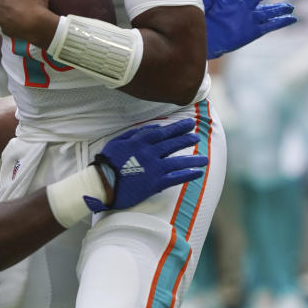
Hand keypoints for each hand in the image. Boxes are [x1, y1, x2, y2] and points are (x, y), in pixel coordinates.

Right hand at [91, 119, 206, 209]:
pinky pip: (175, 178)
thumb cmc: (107, 162)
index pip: (163, 132)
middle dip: (186, 139)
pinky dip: (188, 175)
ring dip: (193, 159)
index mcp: (140, 142)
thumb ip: (135, 134)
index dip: (177, 128)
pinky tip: (198, 173)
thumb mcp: (117, 142)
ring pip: (178, 161)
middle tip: (197, 137)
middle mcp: (150, 153)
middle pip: (172, 144)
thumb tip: (152, 129)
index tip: (188, 124)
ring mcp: (154, 168)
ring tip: (205, 158)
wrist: (103, 183)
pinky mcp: (155, 183)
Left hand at [202, 0, 295, 58]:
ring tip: (290, 6)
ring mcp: (248, 19)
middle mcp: (241, 6)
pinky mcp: (252, 32)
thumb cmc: (198, 20)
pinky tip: (292, 18)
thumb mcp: (200, 4)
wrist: (200, 41)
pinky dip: (281, 22)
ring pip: (267, 11)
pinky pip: (269, 26)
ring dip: (279, 8)